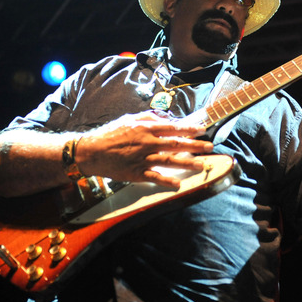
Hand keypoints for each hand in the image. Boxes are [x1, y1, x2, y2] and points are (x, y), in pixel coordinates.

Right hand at [75, 111, 213, 187]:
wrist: (91, 151)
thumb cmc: (110, 133)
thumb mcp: (129, 119)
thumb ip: (149, 117)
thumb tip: (165, 118)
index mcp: (146, 128)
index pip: (173, 127)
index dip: (189, 129)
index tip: (202, 130)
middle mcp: (147, 142)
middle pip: (176, 144)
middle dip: (195, 145)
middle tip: (209, 147)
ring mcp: (142, 158)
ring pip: (169, 161)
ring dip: (187, 163)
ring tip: (202, 164)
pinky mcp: (136, 173)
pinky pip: (155, 177)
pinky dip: (167, 181)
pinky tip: (178, 184)